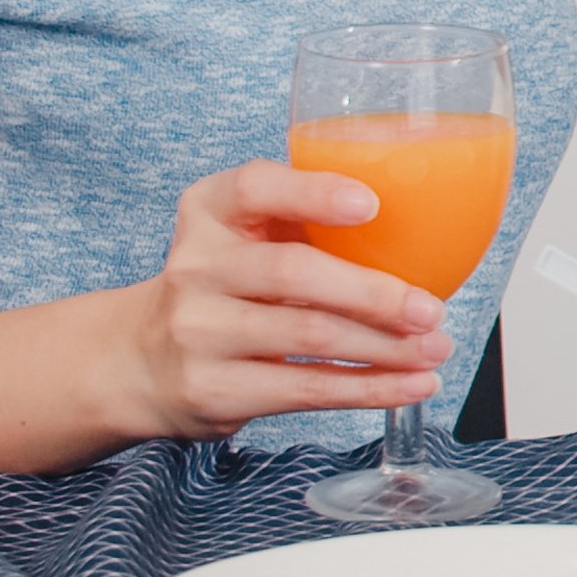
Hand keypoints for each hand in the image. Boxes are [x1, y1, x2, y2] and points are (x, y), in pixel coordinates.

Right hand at [107, 163, 450, 439]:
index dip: (315, 193)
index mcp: (210, 211)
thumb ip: (310, 222)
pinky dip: (369, 388)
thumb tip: (429, 231)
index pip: (255, 187)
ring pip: (308, 335)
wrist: (141, 360)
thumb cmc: (227, 284)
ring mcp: (198, 330)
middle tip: (430, 308)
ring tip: (435, 348)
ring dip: (386, 348)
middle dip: (374, 293)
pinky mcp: (212, 388)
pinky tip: (411, 384)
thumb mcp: (249, 235)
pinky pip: (304, 388)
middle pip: (292, 271)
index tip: (372, 205)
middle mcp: (196, 266)